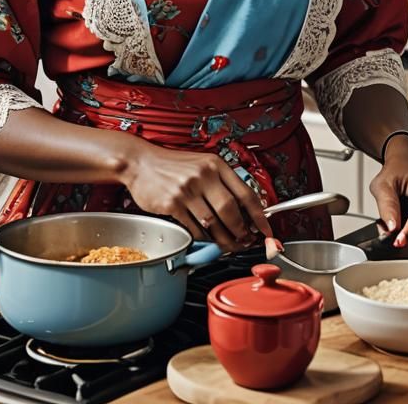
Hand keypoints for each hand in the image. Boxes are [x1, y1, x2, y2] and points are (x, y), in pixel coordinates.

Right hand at [124, 143, 274, 252]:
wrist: (141, 162)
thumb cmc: (172, 165)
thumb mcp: (201, 165)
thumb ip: (221, 183)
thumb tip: (245, 210)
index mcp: (215, 164)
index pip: (246, 193)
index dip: (260, 216)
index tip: (267, 230)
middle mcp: (204, 175)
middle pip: (231, 211)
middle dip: (242, 232)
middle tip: (246, 241)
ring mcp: (187, 189)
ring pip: (214, 223)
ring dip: (224, 240)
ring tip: (229, 245)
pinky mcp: (172, 203)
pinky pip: (194, 227)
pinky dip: (204, 238)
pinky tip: (207, 239)